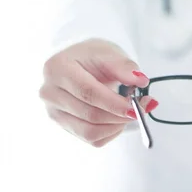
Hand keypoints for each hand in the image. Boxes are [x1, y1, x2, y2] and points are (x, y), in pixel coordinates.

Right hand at [39, 38, 157, 146]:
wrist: (78, 64)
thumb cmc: (92, 57)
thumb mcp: (109, 53)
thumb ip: (124, 66)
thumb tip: (140, 81)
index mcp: (58, 68)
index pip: (87, 92)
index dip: (114, 104)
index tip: (136, 107)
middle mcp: (50, 93)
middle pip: (89, 115)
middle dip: (120, 116)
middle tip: (141, 109)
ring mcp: (54, 112)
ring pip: (90, 132)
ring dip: (116, 125)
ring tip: (129, 112)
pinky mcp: (63, 126)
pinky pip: (91, 139)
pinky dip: (110, 132)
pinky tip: (116, 117)